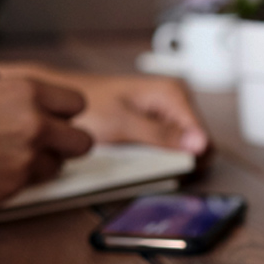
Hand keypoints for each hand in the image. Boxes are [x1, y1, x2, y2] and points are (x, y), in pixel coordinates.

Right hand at [0, 79, 93, 213]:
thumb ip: (19, 105)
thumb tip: (45, 114)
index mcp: (26, 92)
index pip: (75, 104)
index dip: (65, 116)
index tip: (58, 121)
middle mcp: (34, 122)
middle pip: (81, 141)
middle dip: (66, 146)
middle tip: (49, 147)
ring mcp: (28, 155)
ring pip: (57, 166)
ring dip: (39, 166)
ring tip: (5, 159)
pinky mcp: (16, 184)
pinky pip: (31, 184)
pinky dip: (16, 181)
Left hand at [9, 67, 208, 155]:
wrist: (60, 103)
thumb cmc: (87, 106)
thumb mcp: (123, 124)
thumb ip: (162, 136)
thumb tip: (198, 144)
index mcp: (174, 94)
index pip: (203, 138)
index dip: (189, 159)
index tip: (168, 169)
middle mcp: (175, 102)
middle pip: (196, 146)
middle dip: (176, 161)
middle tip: (148, 165)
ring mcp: (166, 115)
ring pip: (182, 150)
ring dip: (164, 161)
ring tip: (138, 159)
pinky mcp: (156, 127)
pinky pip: (168, 149)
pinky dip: (154, 158)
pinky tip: (136, 157)